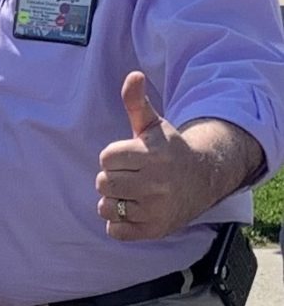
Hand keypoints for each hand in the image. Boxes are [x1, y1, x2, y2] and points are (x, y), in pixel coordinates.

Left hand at [97, 72, 241, 242]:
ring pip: (106, 207)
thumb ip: (136, 102)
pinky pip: (115, 230)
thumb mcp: (153, 126)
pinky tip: (136, 210)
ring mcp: (155, 209)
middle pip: (102, 183)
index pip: (105, 159)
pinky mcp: (154, 230)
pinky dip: (120, 223)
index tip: (131, 158)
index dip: (114, 157)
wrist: (202, 180)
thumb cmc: (168, 151)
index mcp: (152, 156)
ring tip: (134, 193)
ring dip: (114, 201)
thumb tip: (133, 75)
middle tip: (132, 176)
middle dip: (112, 178)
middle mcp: (156, 184)